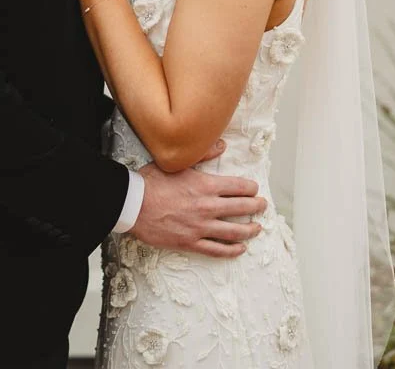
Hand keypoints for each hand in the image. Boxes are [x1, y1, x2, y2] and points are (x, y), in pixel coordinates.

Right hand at [128, 141, 267, 258]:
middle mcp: (207, 207)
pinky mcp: (190, 242)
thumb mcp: (178, 163)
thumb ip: (203, 154)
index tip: (254, 189)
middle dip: (256, 207)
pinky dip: (231, 250)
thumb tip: (222, 145)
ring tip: (257, 228)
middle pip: (241, 208)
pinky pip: (217, 250)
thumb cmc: (152, 182)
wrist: (132, 205)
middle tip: (262, 206)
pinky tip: (240, 248)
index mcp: (206, 185)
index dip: (251, 188)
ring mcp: (200, 227)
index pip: (239, 187)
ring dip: (249, 230)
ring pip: (233, 231)